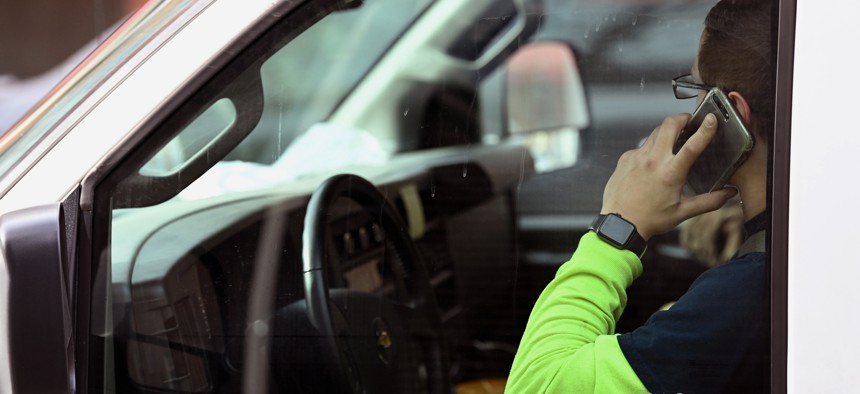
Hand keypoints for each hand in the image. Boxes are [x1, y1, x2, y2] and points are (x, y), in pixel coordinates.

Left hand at [601, 113, 737, 239]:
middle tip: (689, 121)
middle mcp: (653, 161)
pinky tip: (653, 160)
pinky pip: (642, 146)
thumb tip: (728, 194)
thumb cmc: (648, 219)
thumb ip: (709, 201)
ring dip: (667, 131)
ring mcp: (637, 157)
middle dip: (682, 118)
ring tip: (673, 139)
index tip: (711, 120)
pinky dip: (651, 147)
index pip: (692, 145)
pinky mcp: (625, 158)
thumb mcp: (683, 212)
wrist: (619, 223)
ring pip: (655, 132)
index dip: (704, 130)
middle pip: (669, 125)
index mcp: (670, 173)